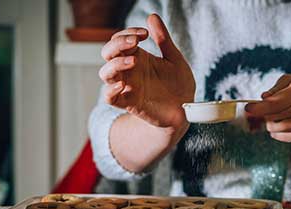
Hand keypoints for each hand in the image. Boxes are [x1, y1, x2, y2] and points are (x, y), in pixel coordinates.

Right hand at [99, 14, 194, 128]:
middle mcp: (129, 70)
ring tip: (134, 61)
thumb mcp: (174, 59)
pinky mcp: (129, 103)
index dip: (127, 33)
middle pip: (108, 53)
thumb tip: (152, 16)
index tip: (145, 33)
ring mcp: (127, 86)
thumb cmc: (179, 84)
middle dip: (117, 44)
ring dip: (115, 64)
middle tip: (136, 43)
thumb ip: (163, 40)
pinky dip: (110, 91)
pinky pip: (109, 98)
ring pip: (105, 73)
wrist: (185, 110)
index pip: (120, 40)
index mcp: (137, 57)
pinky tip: (123, 85)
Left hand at [245, 74, 290, 142]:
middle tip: (262, 112)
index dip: (259, 107)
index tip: (248, 108)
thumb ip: (275, 89)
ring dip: (269, 123)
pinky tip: (281, 124)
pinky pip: (280, 137)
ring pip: (275, 128)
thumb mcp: (289, 81)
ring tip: (275, 117)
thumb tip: (264, 98)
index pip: (276, 103)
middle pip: (273, 116)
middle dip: (263, 114)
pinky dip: (276, 132)